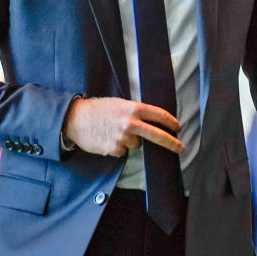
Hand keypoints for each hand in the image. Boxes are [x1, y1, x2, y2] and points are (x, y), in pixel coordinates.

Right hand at [63, 97, 182, 156]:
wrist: (75, 119)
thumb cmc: (98, 110)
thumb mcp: (119, 104)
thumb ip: (134, 112)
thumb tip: (150, 122)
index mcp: (133, 108)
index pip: (158, 115)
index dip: (170, 122)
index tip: (177, 127)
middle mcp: (130, 123)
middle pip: (157, 135)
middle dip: (171, 142)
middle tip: (180, 147)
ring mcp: (123, 137)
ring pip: (136, 144)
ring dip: (129, 141)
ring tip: (113, 132)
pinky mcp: (114, 149)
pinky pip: (123, 151)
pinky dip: (117, 147)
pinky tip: (107, 139)